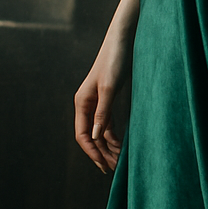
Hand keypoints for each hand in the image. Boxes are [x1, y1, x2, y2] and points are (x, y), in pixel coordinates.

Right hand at [74, 30, 130, 174]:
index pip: (83, 134)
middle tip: (115, 170)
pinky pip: (109, 123)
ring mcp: (98, 102)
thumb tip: (96, 138)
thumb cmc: (115, 60)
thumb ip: (103, 113)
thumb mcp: (110, 88)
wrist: (124, 39)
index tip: (104, 167)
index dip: (92, 152)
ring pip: (100, 131)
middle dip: (101, 153)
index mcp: (82, 102)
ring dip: (109, 146)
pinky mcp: (109, 98)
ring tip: (120, 161)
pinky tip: (123, 144)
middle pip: (91, 135)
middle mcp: (87, 104)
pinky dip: (115, 135)